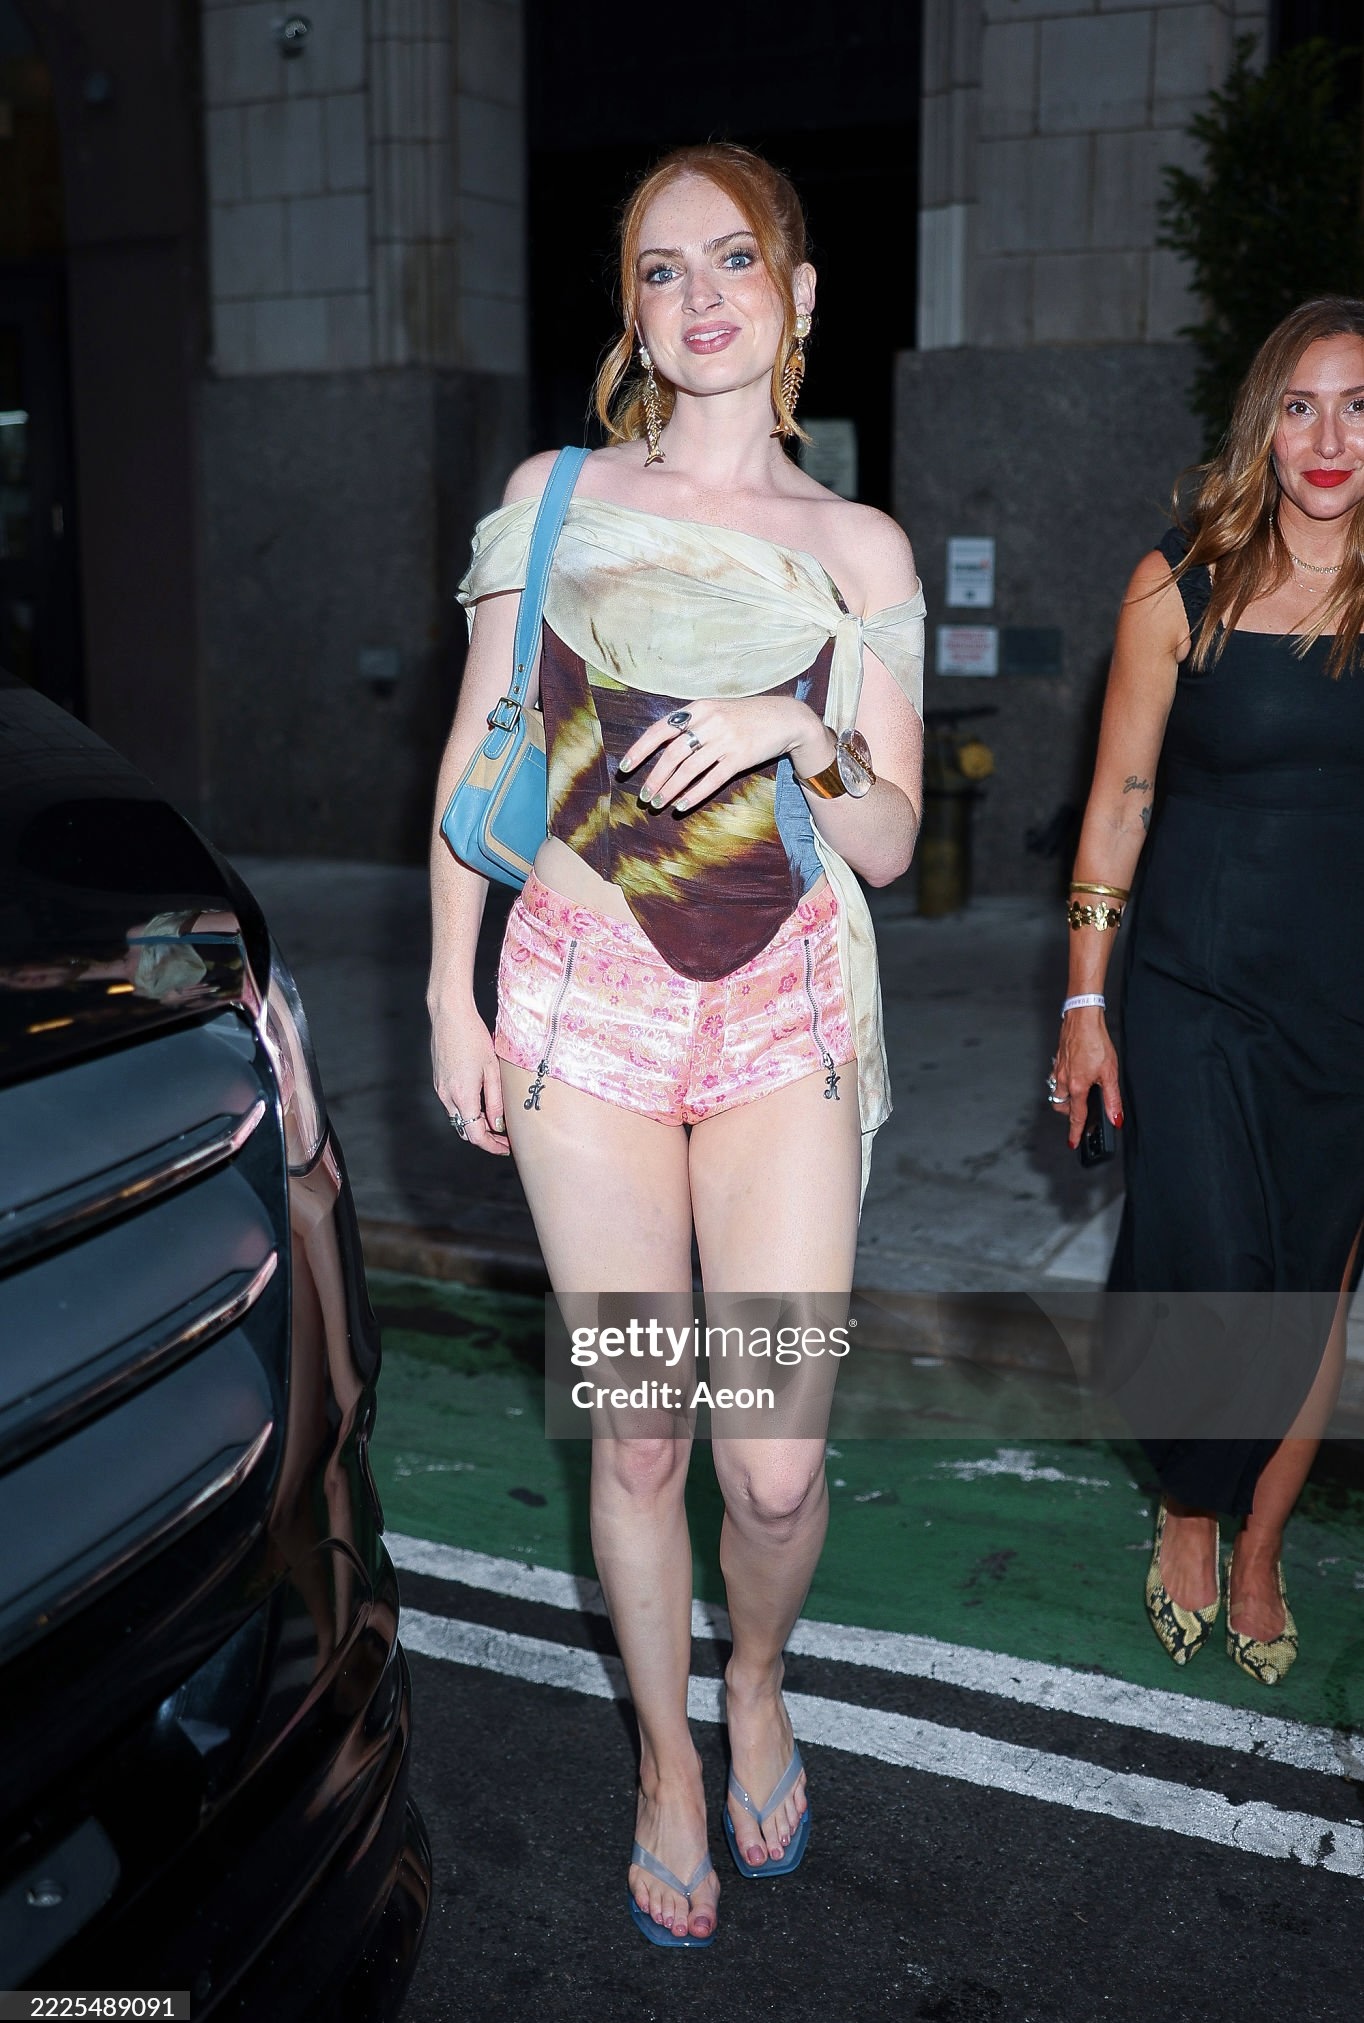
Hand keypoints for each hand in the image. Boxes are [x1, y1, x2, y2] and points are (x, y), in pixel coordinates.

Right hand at [430, 1000, 510, 1155]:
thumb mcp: (492, 1070)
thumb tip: (498, 1124)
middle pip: (465, 1130)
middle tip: (505, 1137)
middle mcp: (447, 1096)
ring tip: (496, 1119)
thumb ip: (495, 1100)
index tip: (506, 1148)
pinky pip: (453, 1104)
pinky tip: (482, 1102)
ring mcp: (440, 1089)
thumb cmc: (473, 1037)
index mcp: (462, 1096)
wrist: (449, 1015)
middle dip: (485, 1137)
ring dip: (476, 1123)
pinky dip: (467, 1110)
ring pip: (458, 1118)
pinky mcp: (438, 1080)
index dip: (492, 1146)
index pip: (476, 1135)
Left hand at [618, 697, 833, 811]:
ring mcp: (726, 741)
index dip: (640, 750)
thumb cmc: (744, 716)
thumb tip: (659, 745)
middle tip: (644, 797)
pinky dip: (694, 795)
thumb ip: (690, 723)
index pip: (660, 730)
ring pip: (689, 770)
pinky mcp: (740, 758)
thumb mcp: (715, 710)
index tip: (624, 768)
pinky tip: (681, 806)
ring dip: (670, 790)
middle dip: (654, 778)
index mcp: (698, 709)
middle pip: (672, 754)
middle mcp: (709, 722)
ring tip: (658, 804)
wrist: (785, 718)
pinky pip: (712, 780)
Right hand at [1051, 1008, 1122, 1149]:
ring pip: (1057, 1093)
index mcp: (1077, 1086)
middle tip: (1082, 1112)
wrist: (1082, 1018)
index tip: (1073, 1143)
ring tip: (1080, 1094)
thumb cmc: (1095, 1041)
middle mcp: (1064, 1080)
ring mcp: (1058, 1070)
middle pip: (1062, 1106)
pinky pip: (1056, 1079)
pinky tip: (1074, 1075)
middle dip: (1070, 1113)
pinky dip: (1063, 1083)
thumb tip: (1115, 1117)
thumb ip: (1112, 1098)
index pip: (1076, 1116)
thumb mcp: (1110, 1072)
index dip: (1076, 1132)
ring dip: (1066, 1099)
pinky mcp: (1058, 1060)